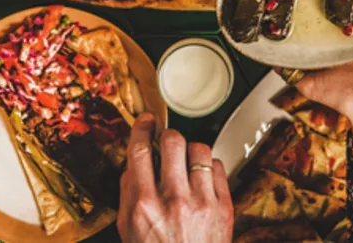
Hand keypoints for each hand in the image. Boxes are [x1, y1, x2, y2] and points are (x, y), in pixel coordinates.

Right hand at [118, 114, 232, 242]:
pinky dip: (209, 168)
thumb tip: (134, 163)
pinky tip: (202, 179)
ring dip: (191, 152)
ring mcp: (201, 203)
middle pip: (173, 142)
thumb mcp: (128, 230)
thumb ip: (129, 194)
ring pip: (200, 149)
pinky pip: (218, 167)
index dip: (142, 128)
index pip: (139, 152)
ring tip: (187, 163)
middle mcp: (173, 201)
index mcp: (144, 206)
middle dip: (168, 137)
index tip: (146, 121)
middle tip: (167, 143)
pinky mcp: (224, 207)